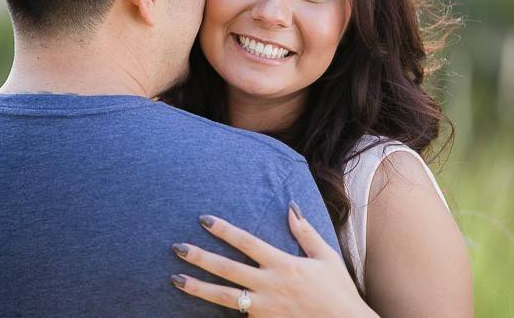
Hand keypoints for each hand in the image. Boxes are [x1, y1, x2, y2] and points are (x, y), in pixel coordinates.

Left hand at [170, 202, 375, 316]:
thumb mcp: (326, 257)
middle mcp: (270, 286)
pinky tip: (199, 305)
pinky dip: (217, 310)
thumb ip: (305, 232)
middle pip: (227, 269)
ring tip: (175, 279)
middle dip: (200, 257)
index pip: (247, 242)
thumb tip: (290, 207)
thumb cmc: (338, 292)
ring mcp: (264, 309)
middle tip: (177, 247)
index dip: (224, 230)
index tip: (204, 220)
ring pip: (223, 297)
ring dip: (197, 287)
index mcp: (284, 265)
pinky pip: (236, 316)